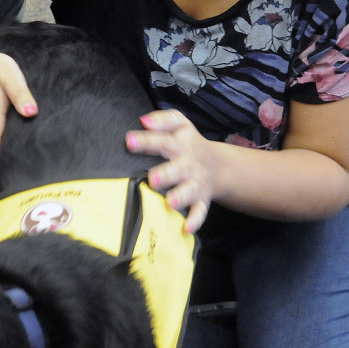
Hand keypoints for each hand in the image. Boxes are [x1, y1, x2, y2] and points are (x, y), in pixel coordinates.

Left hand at [125, 108, 212, 233]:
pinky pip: (200, 211)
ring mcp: (196, 183)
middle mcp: (188, 164)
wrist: (220, 166)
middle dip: (166, 174)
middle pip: (177, 168)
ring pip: (189, 191)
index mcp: (181, 144)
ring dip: (180, 197)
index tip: (129, 141)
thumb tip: (143, 120)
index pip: (162, 140)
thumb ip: (163, 119)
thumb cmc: (189, 144)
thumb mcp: (181, 125)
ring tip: (170, 202)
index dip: (146, 140)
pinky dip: (195, 220)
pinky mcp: (202, 199)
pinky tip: (186, 228)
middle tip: (152, 179)